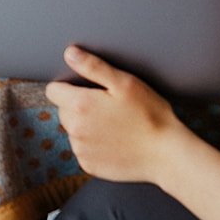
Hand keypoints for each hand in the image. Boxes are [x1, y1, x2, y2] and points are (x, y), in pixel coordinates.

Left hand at [44, 46, 193, 184]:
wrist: (166, 153)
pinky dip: (94, 145)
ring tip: (115, 124)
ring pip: (73, 130)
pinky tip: (115, 141)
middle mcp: (75, 130)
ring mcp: (81, 150)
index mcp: (80, 105)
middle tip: (108, 106)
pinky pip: (83, 149)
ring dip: (86, 126)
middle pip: (63, 111)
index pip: (53, 91)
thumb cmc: (149, 114)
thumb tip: (69, 54)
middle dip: (79, 106)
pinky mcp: (89, 166)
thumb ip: (93, 66)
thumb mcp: (125, 82)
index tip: (89, 89)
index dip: (69, 86)